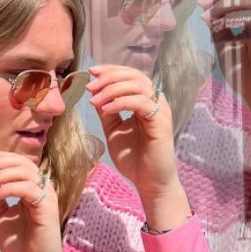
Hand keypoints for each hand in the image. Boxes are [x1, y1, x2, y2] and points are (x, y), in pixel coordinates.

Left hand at [0, 152, 64, 251]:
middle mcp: (42, 188)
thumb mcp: (0, 216)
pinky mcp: (48, 207)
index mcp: (32, 187)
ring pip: (24, 171)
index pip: (17, 162)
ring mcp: (47, 196)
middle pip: (20, 162)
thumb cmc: (20, 244)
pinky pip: (27, 188)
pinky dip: (7, 188)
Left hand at [87, 64, 177, 195]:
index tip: (91, 73)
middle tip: (90, 86)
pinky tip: (107, 109)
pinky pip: (141, 102)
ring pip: (137, 85)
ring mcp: (160, 109)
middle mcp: (154, 101)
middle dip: (109, 77)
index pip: (130, 76)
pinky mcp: (161, 120)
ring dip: (112, 89)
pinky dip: (121, 102)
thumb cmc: (133, 157)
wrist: (148, 180)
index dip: (111, 70)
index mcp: (144, 101)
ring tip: (95, 100)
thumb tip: (95, 93)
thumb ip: (107, 111)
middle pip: (134, 76)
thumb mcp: (113, 130)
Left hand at [198, 0, 250, 104]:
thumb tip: (207, 12)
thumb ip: (219, 27)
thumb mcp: (226, 44)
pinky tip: (214, 21)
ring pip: (248, 0)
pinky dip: (230, 16)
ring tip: (204, 10)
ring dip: (223, 3)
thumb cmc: (241, 70)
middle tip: (201, 0)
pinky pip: (249, 17)